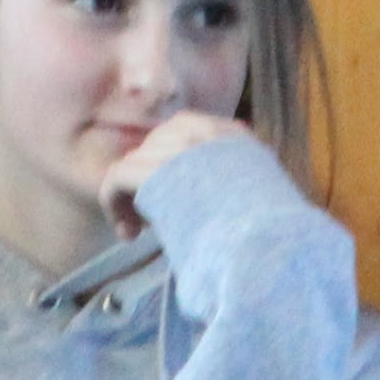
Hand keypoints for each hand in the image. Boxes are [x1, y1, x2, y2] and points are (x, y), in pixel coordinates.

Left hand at [101, 112, 259, 226]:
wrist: (265, 246)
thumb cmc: (266, 238)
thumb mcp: (257, 197)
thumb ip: (235, 184)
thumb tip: (218, 196)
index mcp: (234, 138)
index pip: (185, 133)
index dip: (170, 166)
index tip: (175, 203)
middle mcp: (206, 134)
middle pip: (156, 145)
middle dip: (149, 179)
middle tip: (155, 222)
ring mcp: (178, 148)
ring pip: (134, 163)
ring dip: (131, 196)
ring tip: (138, 231)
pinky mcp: (154, 170)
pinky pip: (117, 178)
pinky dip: (113, 205)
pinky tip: (128, 235)